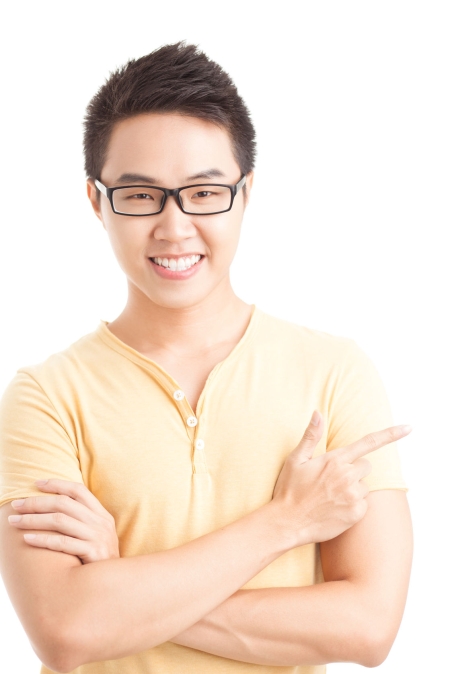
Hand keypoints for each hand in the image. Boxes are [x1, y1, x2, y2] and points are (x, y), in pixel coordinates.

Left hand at [7, 479, 118, 563]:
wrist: (116, 584)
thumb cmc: (100, 559)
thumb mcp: (98, 534)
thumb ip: (83, 520)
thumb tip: (55, 506)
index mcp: (102, 513)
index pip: (78, 490)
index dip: (57, 484)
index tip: (36, 484)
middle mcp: (100, 522)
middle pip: (64, 504)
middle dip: (37, 502)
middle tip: (16, 505)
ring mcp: (97, 536)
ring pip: (60, 521)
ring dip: (33, 519)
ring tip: (15, 521)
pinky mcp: (92, 552)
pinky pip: (62, 543)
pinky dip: (42, 539)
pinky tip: (27, 539)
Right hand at [271, 411, 410, 546]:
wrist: (287, 522)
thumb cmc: (289, 489)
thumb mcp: (296, 459)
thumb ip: (311, 435)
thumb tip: (318, 412)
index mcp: (335, 459)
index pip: (368, 442)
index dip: (391, 434)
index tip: (408, 428)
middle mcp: (347, 476)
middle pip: (365, 466)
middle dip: (354, 470)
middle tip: (332, 480)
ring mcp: (353, 495)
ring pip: (364, 486)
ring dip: (352, 489)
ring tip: (330, 496)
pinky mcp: (356, 513)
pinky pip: (363, 504)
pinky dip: (353, 505)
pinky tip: (334, 508)